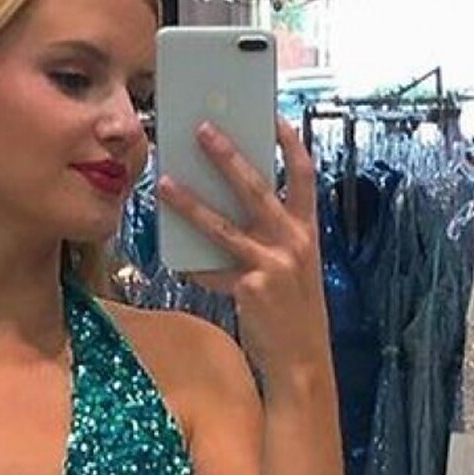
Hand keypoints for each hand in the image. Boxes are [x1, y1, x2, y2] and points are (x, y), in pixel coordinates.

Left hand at [158, 116, 329, 381]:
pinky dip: (193, 266)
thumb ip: (270, 238)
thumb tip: (228, 210)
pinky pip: (211, 271)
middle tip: (202, 130)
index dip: (290, 142)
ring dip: (190, 203)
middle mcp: (294, 241)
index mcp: (309, 230)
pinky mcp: (251, 288)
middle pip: (256, 187)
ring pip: (222, 226)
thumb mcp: (293, 267)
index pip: (305, 174)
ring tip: (164, 183)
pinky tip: (174, 258)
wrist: (301, 358)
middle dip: (227, 155)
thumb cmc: (293, 311)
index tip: (272, 116)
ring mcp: (273, 264)